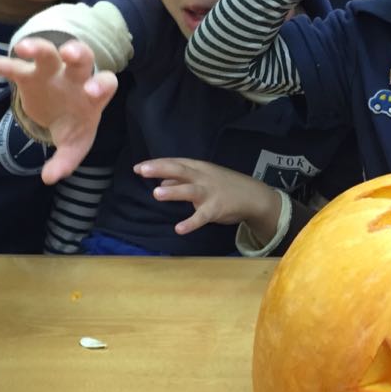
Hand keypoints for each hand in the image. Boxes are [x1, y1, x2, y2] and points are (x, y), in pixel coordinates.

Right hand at [0, 37, 117, 184]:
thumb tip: (49, 177)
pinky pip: (12, 66)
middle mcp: (74, 78)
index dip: (101, 84)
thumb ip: (65, 161)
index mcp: (93, 95)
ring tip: (23, 49)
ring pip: (47, 53)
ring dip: (37, 48)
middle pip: (82, 58)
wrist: (59, 112)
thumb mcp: (73, 145)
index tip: (91, 92)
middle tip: (69, 53)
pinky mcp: (27, 74)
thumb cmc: (73, 125)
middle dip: (77, 52)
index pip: (106, 83)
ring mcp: (51, 73)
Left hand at [134, 158, 281, 235]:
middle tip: (142, 170)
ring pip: (190, 190)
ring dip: (174, 191)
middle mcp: (202, 177)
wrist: (253, 196)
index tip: (138, 167)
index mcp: (199, 168)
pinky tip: (179, 229)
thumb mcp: (204, 177)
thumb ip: (183, 178)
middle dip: (160, 169)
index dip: (157, 164)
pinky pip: (202, 216)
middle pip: (180, 170)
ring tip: (156, 193)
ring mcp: (209, 193)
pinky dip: (190, 223)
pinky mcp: (216, 209)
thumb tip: (162, 179)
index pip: (175, 163)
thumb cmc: (225, 185)